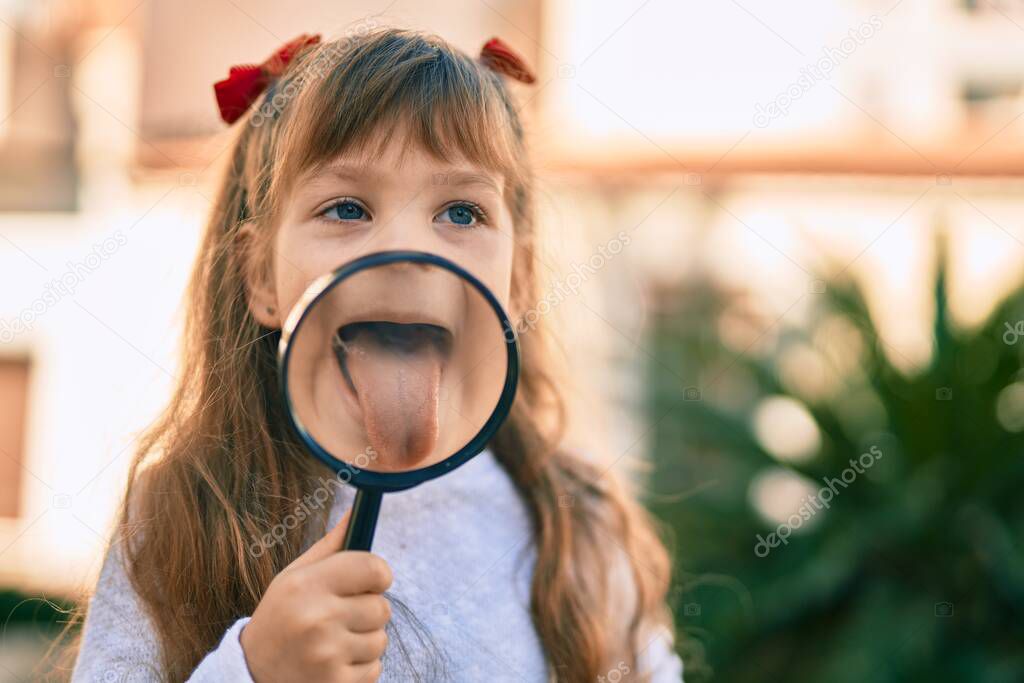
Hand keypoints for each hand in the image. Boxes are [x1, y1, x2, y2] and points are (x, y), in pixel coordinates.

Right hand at [240, 509, 391, 681]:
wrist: (253, 673)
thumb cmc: (281, 617)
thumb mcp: (294, 577)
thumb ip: (331, 547)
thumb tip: (358, 511)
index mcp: (306, 585)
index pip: (374, 569)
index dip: (378, 575)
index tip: (370, 581)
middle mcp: (317, 618)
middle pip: (382, 606)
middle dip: (368, 611)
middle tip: (341, 617)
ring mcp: (327, 655)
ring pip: (381, 639)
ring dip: (365, 640)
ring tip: (334, 642)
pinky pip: (376, 668)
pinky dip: (361, 667)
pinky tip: (333, 663)